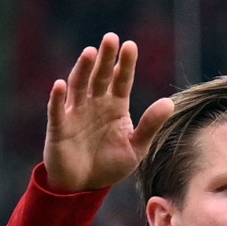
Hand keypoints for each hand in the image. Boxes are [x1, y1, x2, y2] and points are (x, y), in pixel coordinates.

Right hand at [41, 34, 149, 196]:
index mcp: (116, 106)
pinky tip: (60, 85)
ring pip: (79, 86)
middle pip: (101, 76)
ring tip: (90, 52)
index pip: (122, 80)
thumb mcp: (136, 147)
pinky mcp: (59, 127)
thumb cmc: (110, 164)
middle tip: (111, 38)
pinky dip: (57, 98)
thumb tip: (169, 103)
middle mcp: (95, 104)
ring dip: (83, 69)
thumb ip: (150, 125)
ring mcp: (75, 113)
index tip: (130, 45)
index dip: (125, 64)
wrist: (84, 187)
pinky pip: (57, 110)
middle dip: (106, 58)